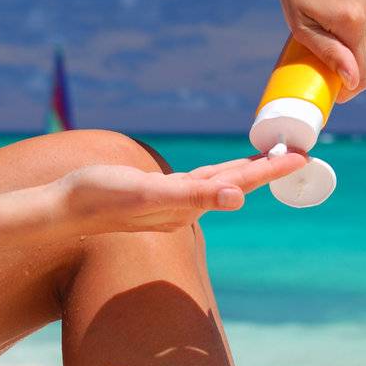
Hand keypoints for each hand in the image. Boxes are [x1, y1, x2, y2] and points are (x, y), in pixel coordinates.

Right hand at [56, 150, 308, 234]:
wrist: (65, 210)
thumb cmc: (103, 199)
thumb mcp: (150, 194)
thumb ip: (194, 196)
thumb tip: (237, 198)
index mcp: (190, 203)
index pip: (239, 183)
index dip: (270, 170)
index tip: (300, 157)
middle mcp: (186, 205)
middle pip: (235, 182)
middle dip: (266, 170)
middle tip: (298, 155)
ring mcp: (171, 202)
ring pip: (218, 183)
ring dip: (245, 171)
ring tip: (269, 160)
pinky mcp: (156, 194)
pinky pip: (198, 182)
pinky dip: (217, 175)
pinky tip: (221, 175)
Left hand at [263, 0, 365, 101]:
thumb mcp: (302, 28)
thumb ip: (329, 54)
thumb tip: (355, 80)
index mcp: (353, 19)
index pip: (362, 73)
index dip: (349, 90)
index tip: (336, 94)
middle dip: (354, 69)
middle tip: (330, 64)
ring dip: (362, 49)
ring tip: (337, 34)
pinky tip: (351, 20)